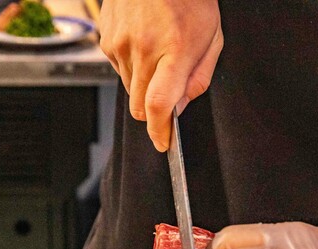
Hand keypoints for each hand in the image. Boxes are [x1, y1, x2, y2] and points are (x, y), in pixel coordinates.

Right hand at [99, 0, 222, 150]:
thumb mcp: (212, 36)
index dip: (160, 131)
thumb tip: (179, 108)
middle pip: (140, 107)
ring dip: (143, 85)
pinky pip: (119, 69)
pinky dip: (132, 66)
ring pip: (129, 89)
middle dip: (153, 111)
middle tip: (168, 92)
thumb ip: (198, 78)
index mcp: (174, 50)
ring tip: (159, 55)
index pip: (158, 105)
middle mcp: (143, 49)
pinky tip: (145, 43)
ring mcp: (120, 44)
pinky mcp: (106, 40)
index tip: (164, 143)